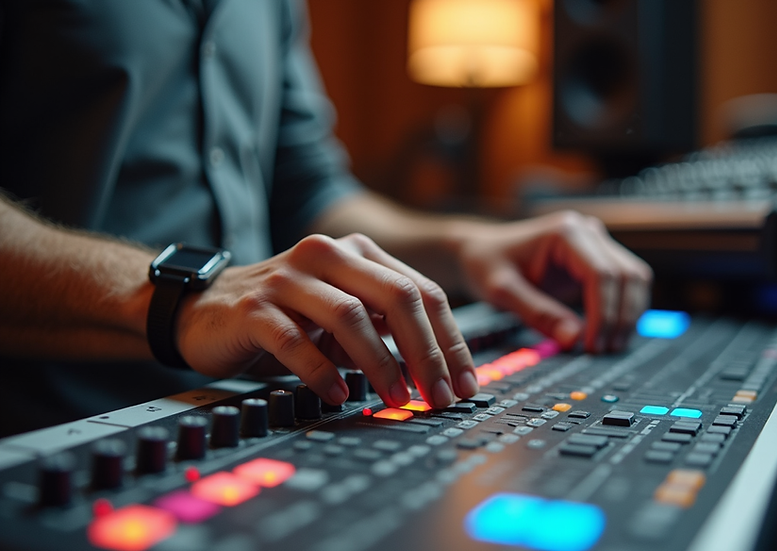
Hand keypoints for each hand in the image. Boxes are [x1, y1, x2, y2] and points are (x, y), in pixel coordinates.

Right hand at [173, 234, 478, 407]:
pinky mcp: (253, 307)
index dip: (449, 340)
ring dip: (381, 363)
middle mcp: (327, 255)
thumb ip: (385, 328)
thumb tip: (440, 373)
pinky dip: (322, 371)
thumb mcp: (343, 314)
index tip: (464, 383)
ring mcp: (288, 277)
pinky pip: (296, 341)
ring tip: (397, 398)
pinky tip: (338, 396)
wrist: (202, 309)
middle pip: (396, 296)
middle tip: (439, 395)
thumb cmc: (285, 316)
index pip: (422, 292)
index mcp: (358, 253)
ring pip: (351, 316)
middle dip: (427, 351)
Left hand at [458, 211, 651, 352]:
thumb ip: (538, 313)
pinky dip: (623, 310)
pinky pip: (626, 284)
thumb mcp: (503, 292)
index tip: (591, 343)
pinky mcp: (598, 259)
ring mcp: (596, 244)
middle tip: (602, 350)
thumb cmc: (487, 264)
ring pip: (634, 279)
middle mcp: (588, 232)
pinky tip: (609, 334)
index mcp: (566, 232)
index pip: (603, 273)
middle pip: (627, 275)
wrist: (481, 252)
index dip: (603, 313)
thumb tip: (574, 340)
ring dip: (628, 315)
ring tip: (608, 346)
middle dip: (620, 317)